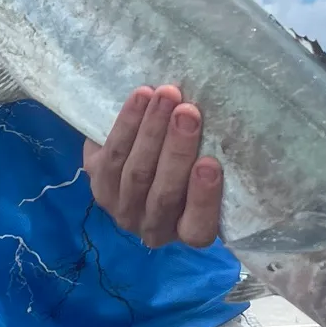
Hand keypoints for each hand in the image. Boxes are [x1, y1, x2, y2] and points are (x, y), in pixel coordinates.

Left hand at [85, 85, 222, 248]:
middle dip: (176, 150)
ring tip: (166, 96)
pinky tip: (142, 96)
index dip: (203, 199)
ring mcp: (121, 207)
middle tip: (188, 113)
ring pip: (135, 172)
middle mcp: (153, 227)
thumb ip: (214, 161)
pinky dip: (127, 123)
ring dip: (151, 130)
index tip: (210, 164)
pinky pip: (111, 154)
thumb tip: (227, 126)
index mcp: (188, 230)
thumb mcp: (208, 170)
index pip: (197, 228)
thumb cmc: (191, 164)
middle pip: (163, 193)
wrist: (142, 153)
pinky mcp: (98, 182)